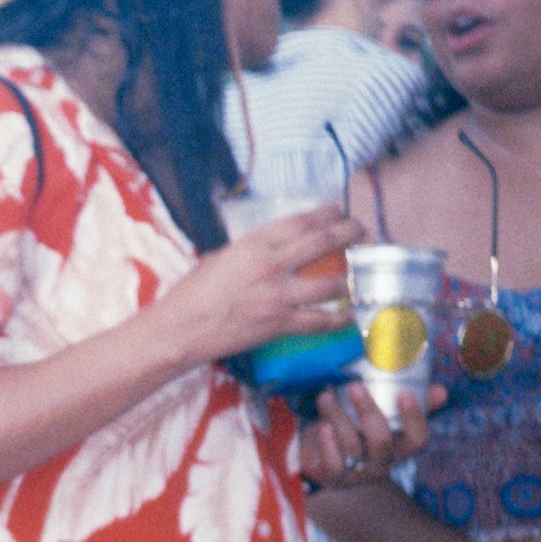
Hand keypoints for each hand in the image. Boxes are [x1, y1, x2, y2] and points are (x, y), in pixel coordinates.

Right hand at [160, 210, 367, 365]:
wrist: (180, 330)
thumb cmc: (190, 295)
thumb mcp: (217, 260)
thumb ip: (246, 253)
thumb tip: (265, 252)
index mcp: (254, 245)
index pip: (300, 221)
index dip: (326, 213)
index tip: (338, 211)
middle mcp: (271, 265)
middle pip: (323, 241)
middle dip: (349, 232)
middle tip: (361, 231)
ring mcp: (278, 296)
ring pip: (330, 282)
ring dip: (349, 278)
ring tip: (355, 275)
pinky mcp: (279, 324)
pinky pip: (320, 321)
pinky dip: (338, 319)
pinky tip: (348, 316)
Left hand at [301, 383, 442, 488]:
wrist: (319, 453)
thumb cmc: (354, 426)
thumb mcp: (379, 411)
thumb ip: (406, 399)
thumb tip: (440, 391)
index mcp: (399, 447)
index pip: (418, 440)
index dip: (414, 418)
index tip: (404, 393)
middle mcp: (382, 463)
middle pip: (382, 442)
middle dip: (368, 412)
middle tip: (355, 386)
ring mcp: (358, 474)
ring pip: (353, 448)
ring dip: (338, 418)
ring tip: (326, 397)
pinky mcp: (334, 478)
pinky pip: (334, 467)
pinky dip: (328, 445)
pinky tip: (322, 426)